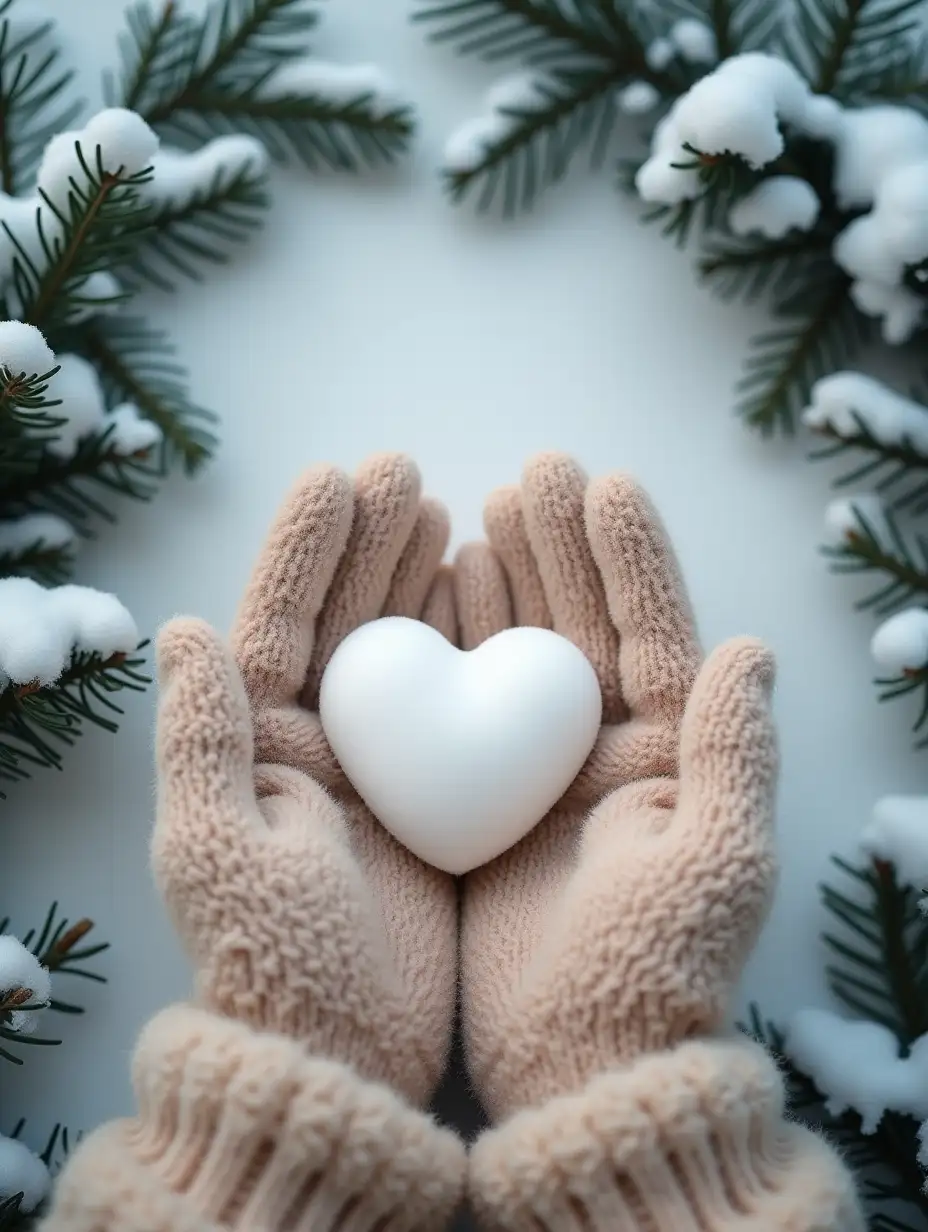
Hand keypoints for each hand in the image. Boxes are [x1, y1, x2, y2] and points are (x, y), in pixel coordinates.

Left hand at [153, 454, 457, 1106]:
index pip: (279, 625)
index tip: (341, 479)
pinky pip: (460, 699)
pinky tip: (486, 591)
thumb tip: (180, 626)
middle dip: (373, 544)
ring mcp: (386, 766)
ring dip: (424, 578)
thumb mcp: (215, 847)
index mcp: (258, 747)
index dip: (307, 549)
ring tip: (455, 510)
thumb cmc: (275, 959)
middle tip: (408, 473)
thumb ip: (202, 735)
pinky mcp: (444, 794)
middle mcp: (319, 744)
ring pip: (408, 650)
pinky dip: (472, 642)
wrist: (347, 1056)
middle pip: (348, 621)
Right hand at [454, 453, 778, 1119]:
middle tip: (530, 474)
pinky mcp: (480, 795)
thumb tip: (752, 643)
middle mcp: (606, 749)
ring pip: (517, 652)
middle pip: (581, 625)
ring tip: (480, 507)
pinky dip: (453, 642)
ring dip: (504, 578)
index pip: (653, 633)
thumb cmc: (655, 967)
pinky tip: (438, 589)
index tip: (601, 482)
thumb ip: (735, 749)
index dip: (630, 557)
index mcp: (672, 754)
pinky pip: (463, 701)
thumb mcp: (718, 858)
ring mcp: (538, 769)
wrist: (574, 1062)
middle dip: (559, 547)